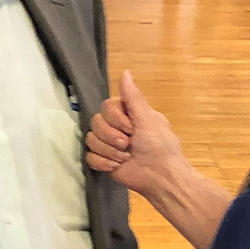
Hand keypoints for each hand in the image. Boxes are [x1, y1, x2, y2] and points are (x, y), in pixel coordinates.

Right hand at [85, 70, 185, 200]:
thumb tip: (125, 71)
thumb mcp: (148, 118)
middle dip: (111, 137)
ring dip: (109, 151)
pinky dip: (103, 163)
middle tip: (128, 145)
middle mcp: (116, 126)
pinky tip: (116, 166)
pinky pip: (89, 157)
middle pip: (95, 123)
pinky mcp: (104, 161)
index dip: (115, 119)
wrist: (160, 177)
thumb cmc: (159, 145)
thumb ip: (133, 97)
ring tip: (125, 158)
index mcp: (127, 114)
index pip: (105, 107)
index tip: (131, 128)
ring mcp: (109, 144)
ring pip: (91, 140)